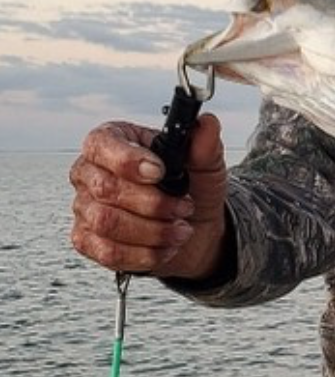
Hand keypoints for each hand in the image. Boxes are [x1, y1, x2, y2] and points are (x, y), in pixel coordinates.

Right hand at [70, 113, 229, 278]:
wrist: (196, 229)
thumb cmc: (193, 189)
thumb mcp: (206, 166)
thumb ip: (204, 146)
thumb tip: (207, 124)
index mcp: (112, 142)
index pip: (102, 144)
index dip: (128, 160)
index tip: (160, 172)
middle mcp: (91, 172)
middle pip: (105, 188)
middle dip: (154, 203)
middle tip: (185, 207)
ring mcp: (85, 208)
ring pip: (106, 222)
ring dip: (154, 231)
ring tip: (182, 229)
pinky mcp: (88, 241)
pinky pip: (108, 252)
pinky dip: (145, 253)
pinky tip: (166, 247)